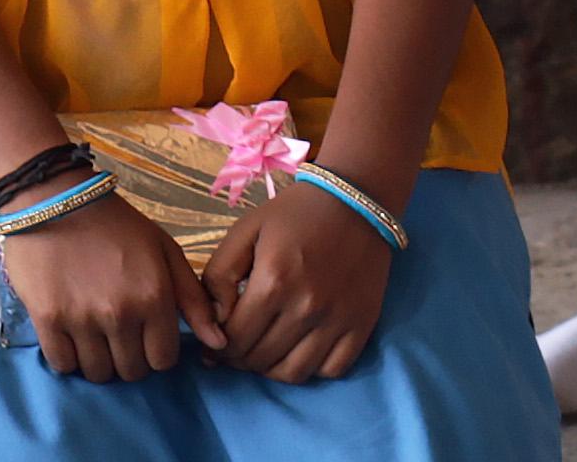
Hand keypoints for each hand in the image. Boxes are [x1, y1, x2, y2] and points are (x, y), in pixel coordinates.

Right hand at [0, 190, 206, 385]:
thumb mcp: (164, 251)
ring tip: (93, 335)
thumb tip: (218, 343)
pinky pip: (63, 364)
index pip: (163, 361)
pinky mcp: (47, 318)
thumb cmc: (115, 224)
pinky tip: (70, 337)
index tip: (144, 335)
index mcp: (154, 297)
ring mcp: (81, 318)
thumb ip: (194, 300)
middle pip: (131, 371)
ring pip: (98, 372)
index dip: (156, 351)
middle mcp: (120, 313)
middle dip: (129, 358)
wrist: (54, 196)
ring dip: (99, 360)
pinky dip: (69, 358)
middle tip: (117, 333)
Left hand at [199, 185, 393, 381]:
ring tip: (262, 354)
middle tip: (234, 351)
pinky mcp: (362, 326)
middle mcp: (306, 307)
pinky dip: (310, 369)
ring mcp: (337, 320)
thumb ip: (220, 275)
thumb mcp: (245, 231)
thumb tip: (215, 320)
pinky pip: (332, 370)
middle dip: (240, 360)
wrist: (355, 203)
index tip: (214, 345)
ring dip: (271, 370)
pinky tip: (297, 351)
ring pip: (294, 373)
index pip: (235, 338)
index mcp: (273, 280)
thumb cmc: (293, 215)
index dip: (219, 348)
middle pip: (261, 359)